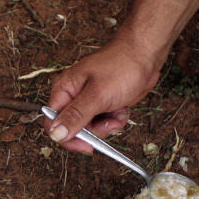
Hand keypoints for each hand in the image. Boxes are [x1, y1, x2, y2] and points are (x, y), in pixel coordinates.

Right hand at [44, 33, 162, 153]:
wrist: (145, 53)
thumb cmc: (121, 66)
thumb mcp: (97, 95)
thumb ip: (75, 116)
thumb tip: (55, 134)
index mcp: (64, 91)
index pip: (53, 123)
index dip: (67, 138)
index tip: (86, 146)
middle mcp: (73, 97)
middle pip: (73, 128)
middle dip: (94, 131)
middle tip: (109, 123)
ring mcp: (88, 100)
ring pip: (90, 127)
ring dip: (107, 125)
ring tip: (118, 112)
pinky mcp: (102, 103)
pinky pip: (104, 121)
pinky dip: (115, 119)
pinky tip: (123, 108)